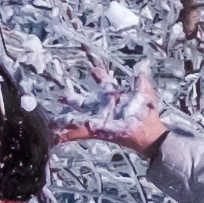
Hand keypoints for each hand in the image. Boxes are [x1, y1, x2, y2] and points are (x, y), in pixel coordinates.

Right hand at [51, 75, 169, 155]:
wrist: (151, 133)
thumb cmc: (148, 114)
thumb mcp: (144, 93)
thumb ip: (140, 79)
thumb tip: (142, 64)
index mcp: (114, 98)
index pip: (105, 85)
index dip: (100, 78)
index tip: (94, 70)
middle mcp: (104, 108)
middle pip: (84, 102)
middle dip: (72, 99)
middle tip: (61, 95)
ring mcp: (100, 119)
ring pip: (78, 118)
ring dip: (65, 120)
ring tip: (52, 121)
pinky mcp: (98, 131)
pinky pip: (80, 133)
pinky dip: (68, 136)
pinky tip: (56, 138)